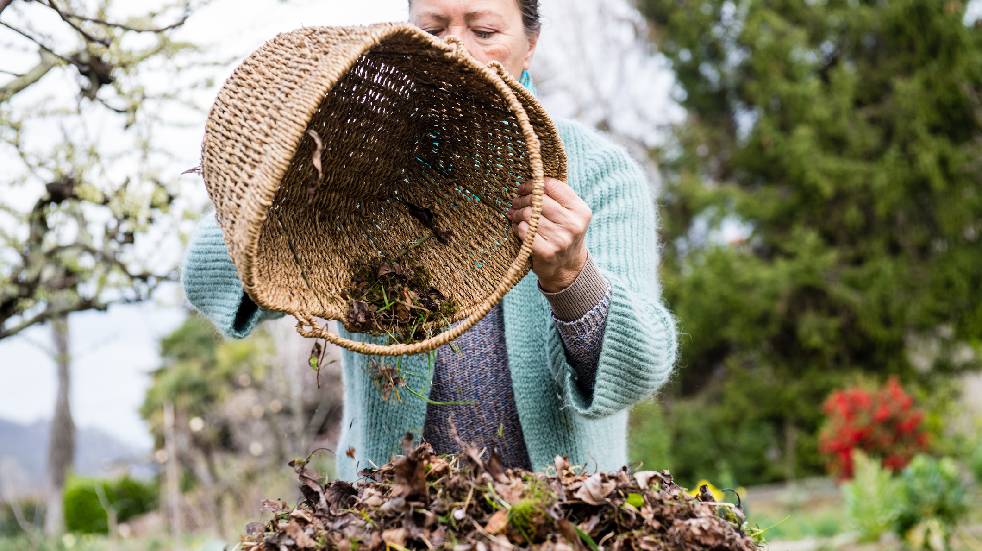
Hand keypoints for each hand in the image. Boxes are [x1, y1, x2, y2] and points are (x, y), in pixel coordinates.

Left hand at [507, 177, 591, 291]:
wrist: (567, 268)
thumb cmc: (563, 234)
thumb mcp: (569, 214)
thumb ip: (556, 197)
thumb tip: (530, 180)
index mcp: (581, 210)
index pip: (552, 186)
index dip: (533, 184)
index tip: (523, 188)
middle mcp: (574, 224)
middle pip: (538, 200)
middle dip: (522, 199)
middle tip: (515, 202)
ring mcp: (561, 240)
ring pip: (529, 215)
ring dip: (517, 213)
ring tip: (515, 215)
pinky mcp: (548, 252)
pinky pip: (524, 231)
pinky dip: (518, 228)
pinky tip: (518, 228)